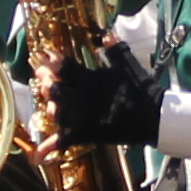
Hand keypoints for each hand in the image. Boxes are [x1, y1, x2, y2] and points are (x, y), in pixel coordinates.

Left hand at [47, 48, 161, 148]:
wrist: (154, 116)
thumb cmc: (141, 89)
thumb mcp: (127, 64)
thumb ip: (114, 49)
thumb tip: (104, 34)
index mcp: (89, 78)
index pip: (63, 67)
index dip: (51, 62)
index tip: (44, 58)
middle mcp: (81, 97)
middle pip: (53, 89)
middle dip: (45, 82)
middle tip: (42, 77)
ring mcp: (81, 117)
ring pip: (55, 112)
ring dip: (50, 106)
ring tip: (50, 103)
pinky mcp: (85, 134)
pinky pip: (63, 141)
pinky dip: (49, 148)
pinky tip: (37, 156)